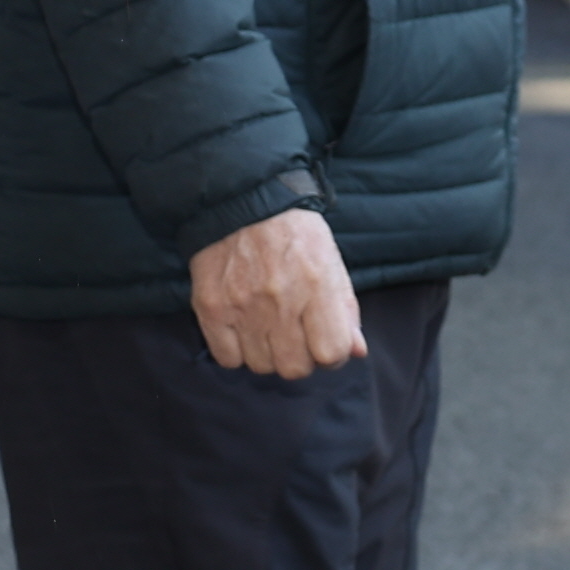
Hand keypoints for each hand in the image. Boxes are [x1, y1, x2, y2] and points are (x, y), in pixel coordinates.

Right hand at [190, 206, 364, 379]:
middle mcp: (280, 300)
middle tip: (296, 337)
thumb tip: (357, 351)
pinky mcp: (212, 308)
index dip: (333, 354)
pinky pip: (228, 359)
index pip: (332, 354)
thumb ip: (346, 309)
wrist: (242, 202)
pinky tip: (243, 330)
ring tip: (268, 329)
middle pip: (295, 368)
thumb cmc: (294, 233)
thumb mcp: (331, 261)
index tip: (325, 341)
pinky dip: (237, 352)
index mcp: (316, 286)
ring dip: (269, 355)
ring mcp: (242, 306)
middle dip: (302, 359)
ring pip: (262, 366)